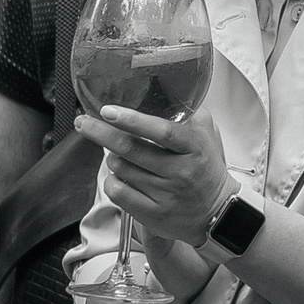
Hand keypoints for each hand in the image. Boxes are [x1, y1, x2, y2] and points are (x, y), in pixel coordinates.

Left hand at [72, 106, 234, 247]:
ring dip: (112, 158)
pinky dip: (112, 180)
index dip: (133, 120)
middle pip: (131, 149)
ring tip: (117, 154)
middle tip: (84, 122)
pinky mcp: (153, 214)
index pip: (162, 131)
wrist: (218, 214)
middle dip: (101, 133)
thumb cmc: (206, 171)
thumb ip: (190, 113)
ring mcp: (166, 195)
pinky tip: (120, 176)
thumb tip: (170, 89)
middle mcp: (180, 173)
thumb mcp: (207, 138)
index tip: (109, 110)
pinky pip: (118, 192)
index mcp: (193, 149)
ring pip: (121, 169)